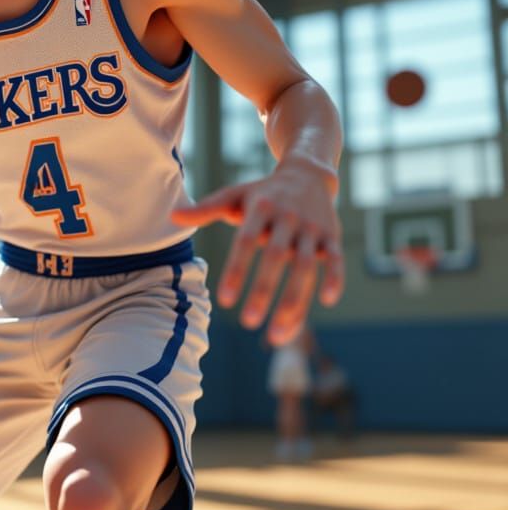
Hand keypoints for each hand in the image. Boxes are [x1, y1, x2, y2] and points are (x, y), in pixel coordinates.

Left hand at [172, 156, 342, 344]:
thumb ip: (206, 209)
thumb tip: (172, 217)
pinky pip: (336, 260)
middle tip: (248, 323)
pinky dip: (335, 279)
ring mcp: (312, 228)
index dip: (236, 270)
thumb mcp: (234, 195)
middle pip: (276, 257)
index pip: (245, 241)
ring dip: (295, 301)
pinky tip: (327, 303)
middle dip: (263, 291)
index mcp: (261, 208)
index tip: (224, 300)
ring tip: (277, 335)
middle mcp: (288, 217)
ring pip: (307, 266)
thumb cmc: (262, 192)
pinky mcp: (332, 237)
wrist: (307, 174)